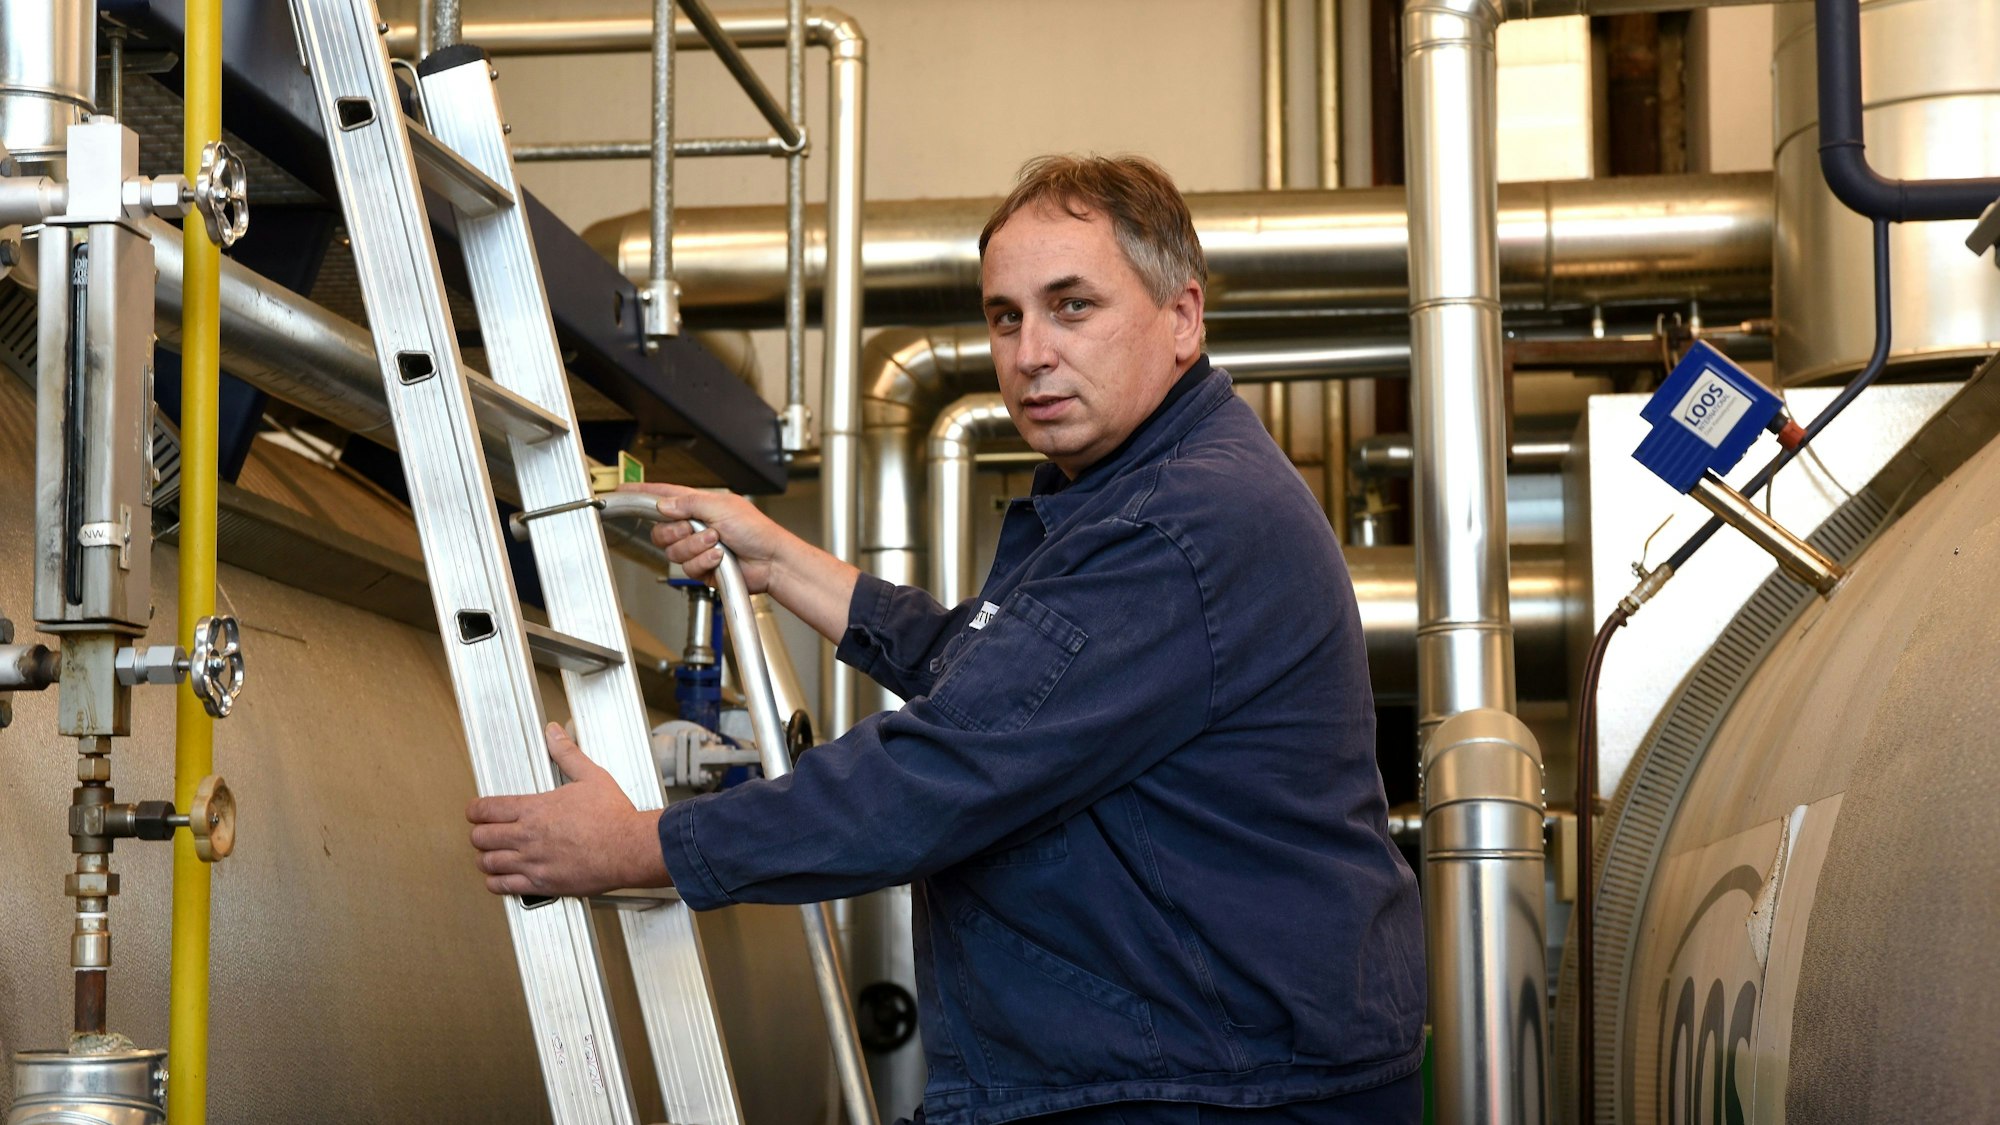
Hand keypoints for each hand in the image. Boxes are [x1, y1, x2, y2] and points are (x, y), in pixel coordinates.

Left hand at [467, 723, 669, 897]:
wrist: (628, 848)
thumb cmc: (613, 817)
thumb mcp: (591, 776)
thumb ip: (567, 754)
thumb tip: (555, 734)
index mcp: (535, 809)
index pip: (488, 809)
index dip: (475, 810)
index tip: (475, 811)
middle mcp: (528, 836)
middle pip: (481, 836)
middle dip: (478, 833)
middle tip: (482, 832)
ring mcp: (532, 861)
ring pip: (488, 862)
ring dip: (484, 858)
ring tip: (488, 855)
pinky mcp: (542, 883)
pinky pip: (504, 886)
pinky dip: (495, 883)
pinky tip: (498, 879)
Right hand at [621, 482, 792, 594]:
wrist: (770, 561)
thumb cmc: (756, 530)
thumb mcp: (721, 507)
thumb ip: (689, 504)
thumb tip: (663, 504)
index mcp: (699, 505)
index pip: (664, 496)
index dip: (644, 494)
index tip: (623, 490)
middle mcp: (695, 526)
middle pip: (661, 531)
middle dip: (677, 532)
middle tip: (695, 529)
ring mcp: (697, 548)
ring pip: (673, 552)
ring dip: (696, 547)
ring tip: (717, 543)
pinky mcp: (702, 568)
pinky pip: (687, 567)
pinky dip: (704, 562)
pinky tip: (719, 558)